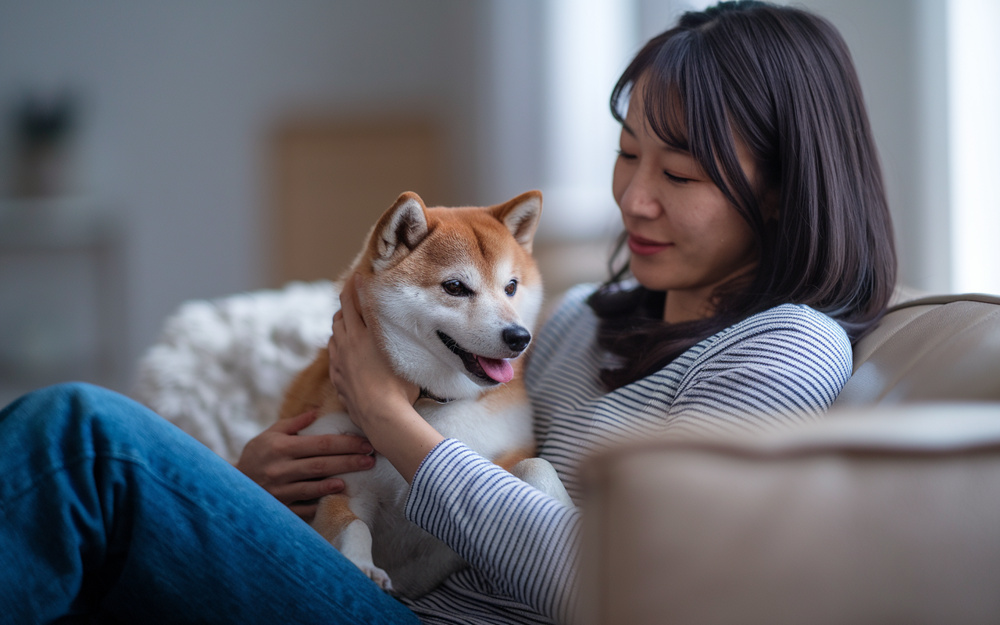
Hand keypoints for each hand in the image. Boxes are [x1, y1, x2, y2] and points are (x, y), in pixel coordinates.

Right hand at [236, 409, 374, 521]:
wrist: (231, 485)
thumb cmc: (256, 455)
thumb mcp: (270, 434)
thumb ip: (294, 423)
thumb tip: (318, 410)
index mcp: (281, 447)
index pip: (320, 444)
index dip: (345, 443)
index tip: (365, 442)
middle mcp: (281, 469)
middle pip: (321, 465)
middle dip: (349, 461)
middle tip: (371, 459)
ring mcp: (280, 490)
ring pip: (313, 487)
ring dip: (335, 483)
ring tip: (355, 478)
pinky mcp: (279, 507)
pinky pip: (302, 508)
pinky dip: (318, 503)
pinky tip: (334, 499)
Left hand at [328, 274, 442, 482]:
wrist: (381, 418)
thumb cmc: (401, 389)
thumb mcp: (408, 358)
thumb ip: (407, 341)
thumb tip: (418, 329)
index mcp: (366, 335)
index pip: (357, 302)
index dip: (356, 287)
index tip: (358, 276)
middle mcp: (348, 344)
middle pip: (341, 314)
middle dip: (345, 302)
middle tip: (351, 295)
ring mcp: (339, 361)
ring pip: (334, 333)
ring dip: (340, 324)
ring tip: (347, 321)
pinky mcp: (337, 377)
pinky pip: (333, 354)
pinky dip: (338, 346)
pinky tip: (344, 349)